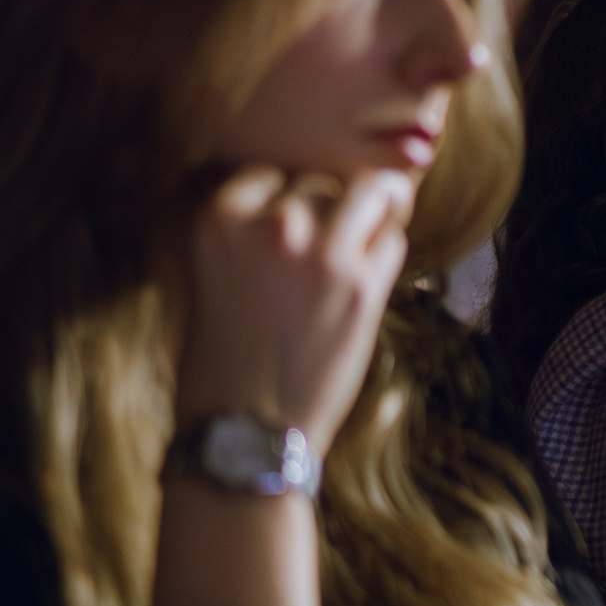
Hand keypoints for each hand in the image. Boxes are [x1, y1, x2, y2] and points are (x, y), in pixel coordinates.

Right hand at [175, 167, 413, 450]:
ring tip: (354, 250)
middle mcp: (271, 225)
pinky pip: (394, 238)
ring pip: (371, 192)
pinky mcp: (362, 285)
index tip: (285, 236)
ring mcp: (321, 253)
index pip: (272, 174)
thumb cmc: (223, 359)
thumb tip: (312, 188)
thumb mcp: (211, 274)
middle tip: (319, 256)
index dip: (285, 200)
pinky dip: (384, 252)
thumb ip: (249, 228)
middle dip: (327, 211)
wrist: (244, 431)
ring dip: (369, 215)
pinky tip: (361, 282)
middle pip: (322, 183)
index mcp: (219, 217)